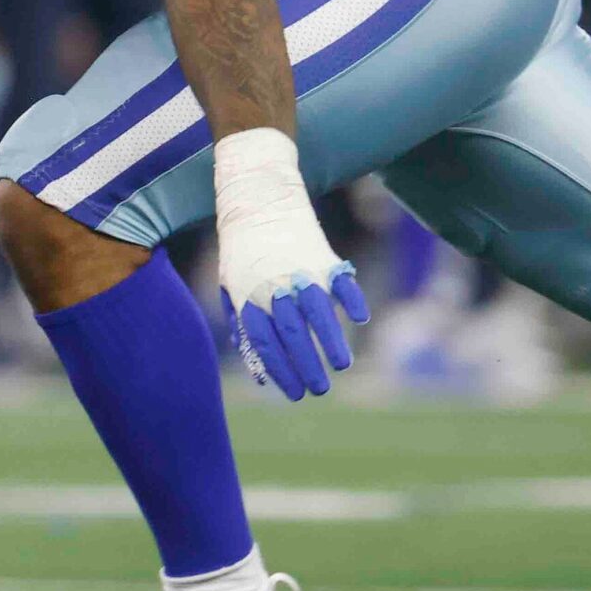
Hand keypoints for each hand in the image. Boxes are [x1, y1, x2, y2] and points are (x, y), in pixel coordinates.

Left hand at [213, 129, 368, 400]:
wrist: (258, 197)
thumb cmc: (242, 248)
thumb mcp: (229, 284)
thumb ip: (241, 324)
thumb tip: (257, 370)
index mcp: (249, 297)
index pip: (265, 344)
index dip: (279, 371)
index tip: (292, 393)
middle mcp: (275, 288)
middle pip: (292, 336)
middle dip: (306, 367)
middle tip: (319, 390)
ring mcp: (301, 272)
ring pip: (319, 315)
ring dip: (331, 343)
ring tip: (342, 366)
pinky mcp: (324, 256)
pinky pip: (342, 283)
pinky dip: (352, 300)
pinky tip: (360, 319)